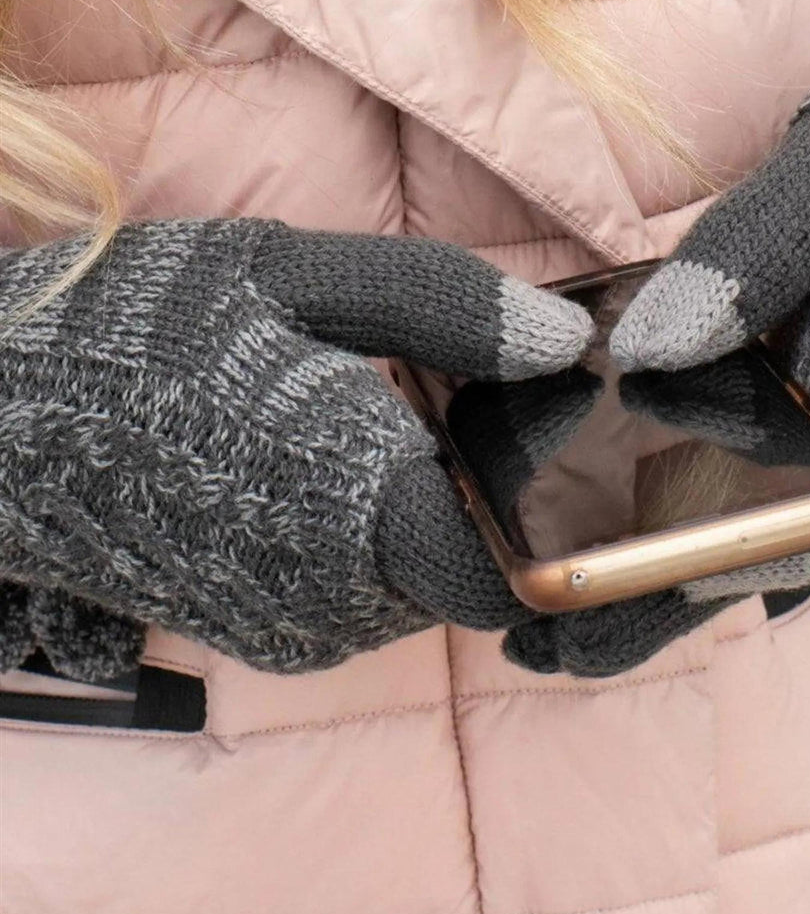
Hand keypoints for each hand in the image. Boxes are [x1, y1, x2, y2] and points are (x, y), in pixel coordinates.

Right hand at [0, 219, 591, 673]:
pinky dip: (381, 538)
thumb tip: (567, 342)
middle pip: (480, 567)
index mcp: (354, 511)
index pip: (516, 563)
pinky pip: (370, 594)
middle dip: (490, 493)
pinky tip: (335, 467)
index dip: (551, 505)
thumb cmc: (138, 334)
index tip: (551, 431)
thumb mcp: (295, 278)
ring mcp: (298, 631)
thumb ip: (444, 307)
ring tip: (382, 424)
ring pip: (428, 583)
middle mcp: (334, 600)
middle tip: (461, 401)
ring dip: (430, 513)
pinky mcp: (267, 635)